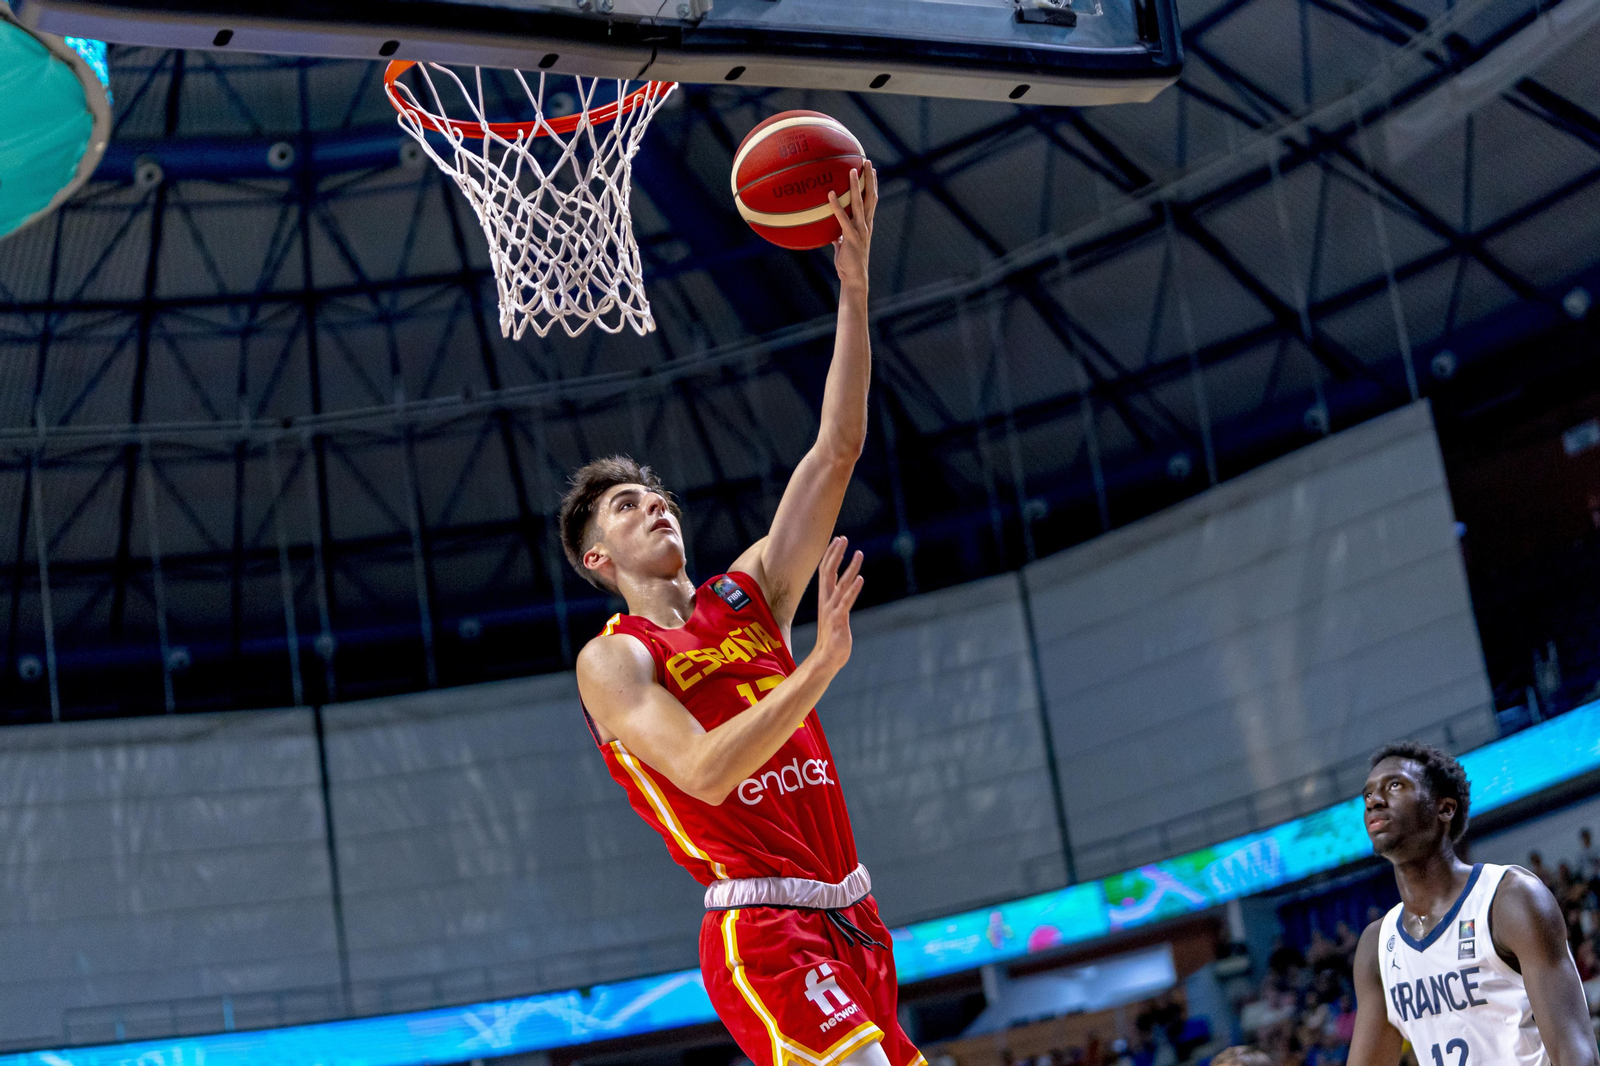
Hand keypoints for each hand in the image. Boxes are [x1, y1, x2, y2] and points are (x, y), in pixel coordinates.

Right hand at [812, 535, 863, 671]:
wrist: (826, 659)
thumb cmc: (832, 637)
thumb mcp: (833, 614)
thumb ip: (836, 600)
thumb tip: (843, 588)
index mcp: (825, 598)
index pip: (825, 571)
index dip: (831, 555)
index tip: (838, 539)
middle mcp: (826, 601)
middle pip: (828, 572)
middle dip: (836, 554)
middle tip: (843, 538)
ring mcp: (832, 610)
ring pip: (841, 585)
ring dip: (850, 568)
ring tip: (859, 553)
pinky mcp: (839, 621)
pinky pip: (846, 602)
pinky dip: (853, 590)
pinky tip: (860, 578)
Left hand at [828, 162, 877, 292]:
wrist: (854, 279)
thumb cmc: (848, 263)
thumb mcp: (843, 245)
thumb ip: (839, 235)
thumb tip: (831, 231)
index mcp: (866, 224)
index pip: (872, 200)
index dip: (873, 184)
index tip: (871, 169)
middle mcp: (866, 224)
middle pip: (870, 196)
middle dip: (869, 178)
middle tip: (867, 161)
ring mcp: (860, 230)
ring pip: (860, 203)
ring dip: (856, 185)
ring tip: (852, 170)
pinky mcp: (851, 237)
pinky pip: (843, 218)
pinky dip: (837, 205)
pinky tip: (830, 193)